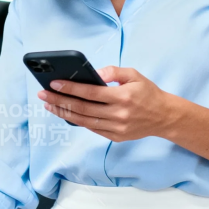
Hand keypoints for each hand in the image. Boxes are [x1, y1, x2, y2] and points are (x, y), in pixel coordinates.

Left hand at [38, 66, 179, 141]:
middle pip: (83, 108)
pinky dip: (78, 121)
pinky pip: (93, 129)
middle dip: (60, 100)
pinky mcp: (116, 137)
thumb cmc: (147, 93)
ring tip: (50, 105)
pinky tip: (66, 113)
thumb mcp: (134, 75)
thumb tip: (93, 73)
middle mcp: (119, 114)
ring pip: (84, 121)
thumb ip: (113, 72)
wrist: (164, 116)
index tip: (54, 83)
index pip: (91, 92)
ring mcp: (117, 128)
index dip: (70, 88)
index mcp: (123, 96)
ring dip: (64, 113)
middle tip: (44, 94)